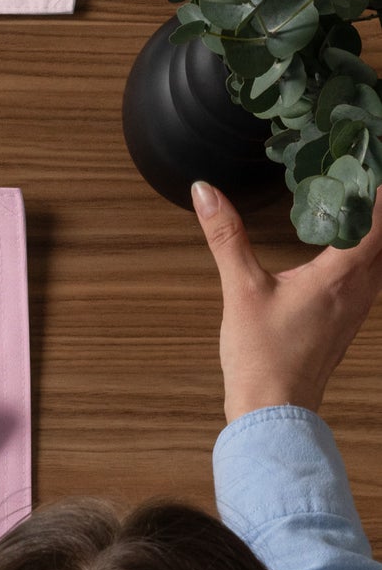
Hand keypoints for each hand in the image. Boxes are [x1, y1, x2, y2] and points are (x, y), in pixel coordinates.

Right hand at [192, 181, 381, 422]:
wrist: (273, 410)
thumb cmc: (262, 357)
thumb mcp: (240, 290)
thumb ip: (226, 237)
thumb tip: (205, 192)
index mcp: (341, 274)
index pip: (379, 217)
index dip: (376, 186)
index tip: (364, 159)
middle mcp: (361, 288)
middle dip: (377, 204)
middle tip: (358, 174)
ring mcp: (358, 306)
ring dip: (375, 229)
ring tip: (355, 202)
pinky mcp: (348, 320)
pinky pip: (372, 275)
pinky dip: (367, 252)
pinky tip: (344, 248)